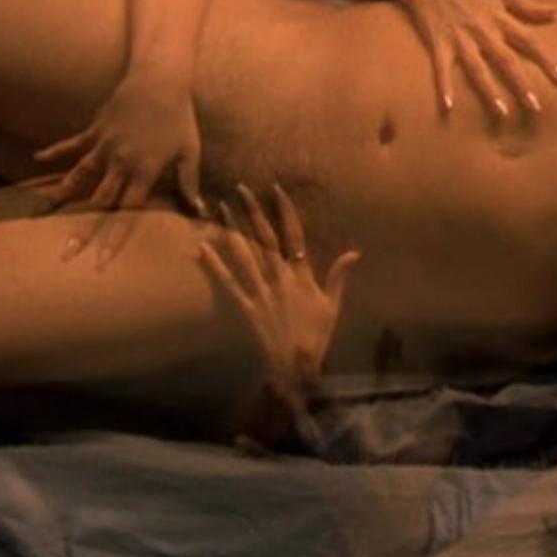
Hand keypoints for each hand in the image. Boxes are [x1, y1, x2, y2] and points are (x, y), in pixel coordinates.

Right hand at [36, 74, 208, 249]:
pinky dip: (55, 152)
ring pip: (78, 177)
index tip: (100, 261)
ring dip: (61, 196)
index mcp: (144, 172)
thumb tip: (199, 212)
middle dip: (83, 229)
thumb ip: (189, 183)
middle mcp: (120, 163)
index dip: (114, 239)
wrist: (160, 79)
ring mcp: (104, 146)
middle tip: (65, 253)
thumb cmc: (179, 117)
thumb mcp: (190, 151)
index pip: (127, 214)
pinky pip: (72, 144)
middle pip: (99, 203)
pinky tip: (37, 159)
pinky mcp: (95, 130)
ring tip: (40, 214)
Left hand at [199, 183, 360, 401]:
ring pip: (245, 255)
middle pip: (264, 239)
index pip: (294, 236)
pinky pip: (228, 283)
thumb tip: (354, 252)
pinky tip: (202, 248)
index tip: (276, 190)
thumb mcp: (332, 306)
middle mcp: (279, 279)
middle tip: (241, 188)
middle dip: (253, 212)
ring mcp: (261, 292)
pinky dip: (215, 265)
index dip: (285, 211)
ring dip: (232, 230)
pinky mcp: (245, 307)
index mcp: (301, 276)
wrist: (296, 368)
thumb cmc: (316, 337)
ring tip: (221, 207)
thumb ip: (339, 277)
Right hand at [363, 0, 556, 121]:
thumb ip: (527, 5)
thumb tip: (556, 13)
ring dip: (489, 91)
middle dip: (521, 84)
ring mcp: (459, 38)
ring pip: (477, 68)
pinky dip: (444, 86)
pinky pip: (442, 68)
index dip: (545, 60)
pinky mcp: (438, 43)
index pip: (528, 40)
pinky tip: (448, 107)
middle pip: (506, 60)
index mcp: (499, 17)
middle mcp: (482, 30)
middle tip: (535, 107)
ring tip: (502, 113)